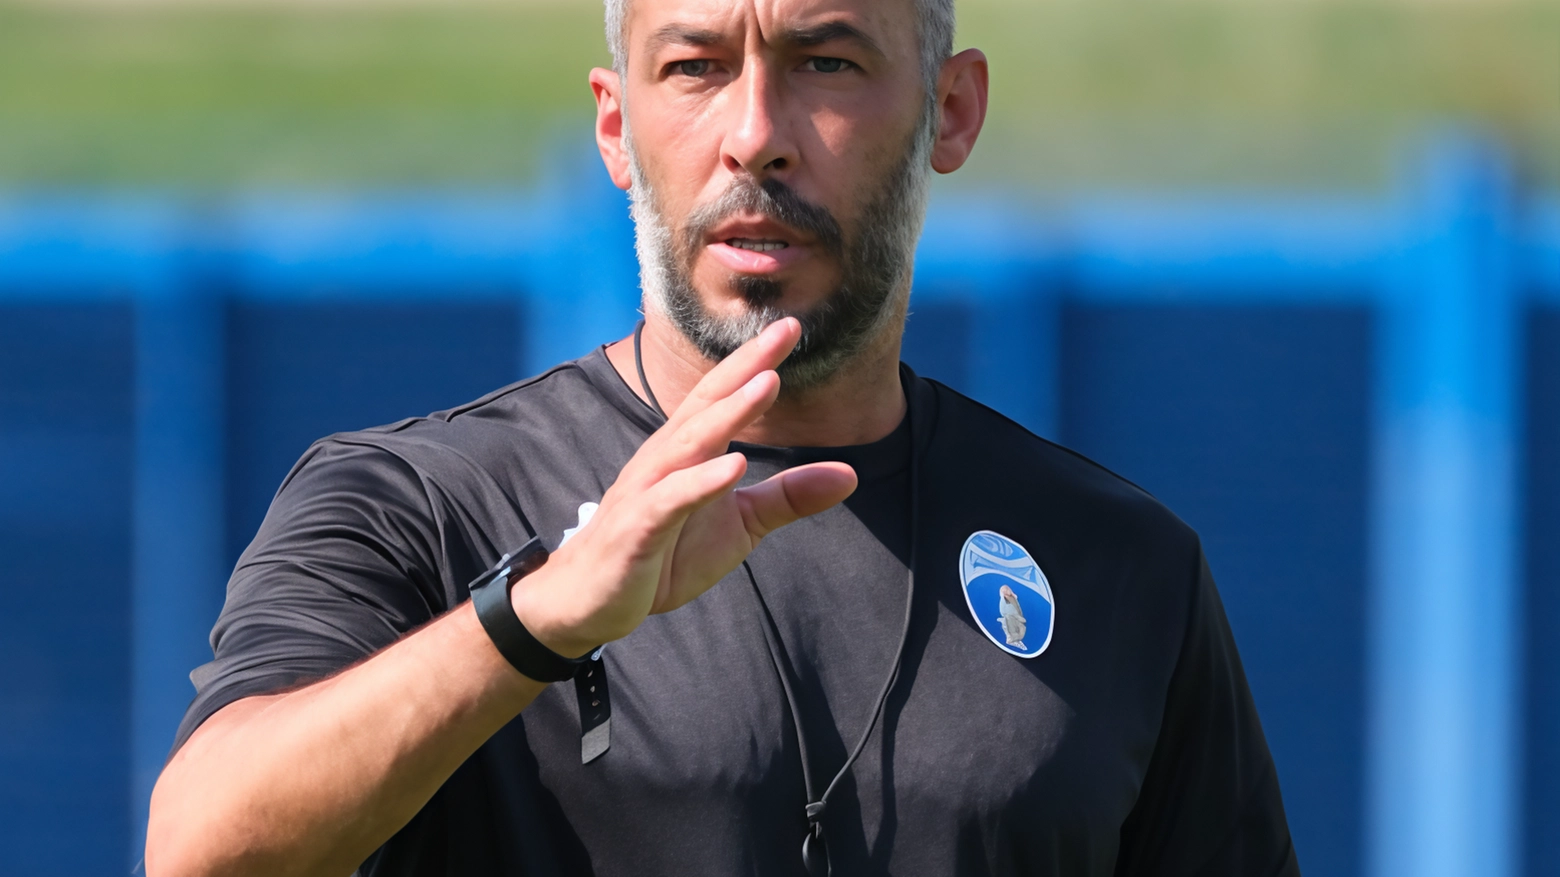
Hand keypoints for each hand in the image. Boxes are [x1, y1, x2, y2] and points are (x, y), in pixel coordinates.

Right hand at [512, 318, 858, 657]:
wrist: (591, 602)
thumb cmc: (663, 555)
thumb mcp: (740, 526)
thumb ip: (789, 497)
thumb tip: (850, 475)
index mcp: (688, 453)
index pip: (722, 396)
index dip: (754, 361)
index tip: (791, 327)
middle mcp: (664, 460)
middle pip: (705, 403)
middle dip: (745, 367)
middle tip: (785, 330)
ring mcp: (647, 491)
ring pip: (689, 442)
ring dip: (727, 412)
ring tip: (766, 384)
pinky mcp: (637, 530)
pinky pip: (670, 500)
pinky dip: (701, 482)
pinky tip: (734, 467)